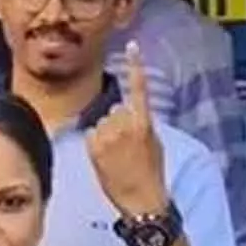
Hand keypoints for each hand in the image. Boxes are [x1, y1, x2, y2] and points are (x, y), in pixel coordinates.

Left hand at [84, 41, 167, 215]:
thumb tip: (132, 116)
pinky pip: (91, 135)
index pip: (140, 88)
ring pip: (101, 123)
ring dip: (105, 136)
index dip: (136, 65)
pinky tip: (106, 159)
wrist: (142, 199)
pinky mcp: (94, 146)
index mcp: (144, 122)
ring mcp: (108, 134)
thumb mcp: (155, 144)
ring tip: (117, 157)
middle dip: (118, 124)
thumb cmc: (151, 174)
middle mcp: (125, 124)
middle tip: (126, 149)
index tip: (132, 45)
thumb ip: (142, 125)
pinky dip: (95, 144)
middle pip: (115, 110)